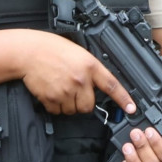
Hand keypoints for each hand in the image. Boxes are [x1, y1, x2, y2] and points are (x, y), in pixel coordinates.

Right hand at [19, 31, 136, 116]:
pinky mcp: (51, 98)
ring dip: (68, 105)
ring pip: (73, 110)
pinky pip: (57, 111)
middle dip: (83, 103)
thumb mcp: (80, 54)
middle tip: (75, 92)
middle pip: (89, 106)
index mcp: (90, 66)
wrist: (30, 52)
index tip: (131, 109)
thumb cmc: (53, 50)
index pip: (112, 85)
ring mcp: (66, 90)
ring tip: (61, 89)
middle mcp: (80, 80)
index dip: (123, 99)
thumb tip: (98, 85)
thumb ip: (91, 70)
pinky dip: (55, 106)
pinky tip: (52, 92)